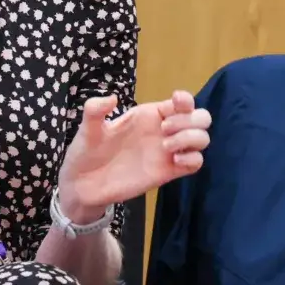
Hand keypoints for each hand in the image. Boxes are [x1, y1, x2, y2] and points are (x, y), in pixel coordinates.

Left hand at [59, 90, 211, 215]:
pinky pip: (196, 163)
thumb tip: (112, 98)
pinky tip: (174, 161)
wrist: (82, 186)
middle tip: (165, 131)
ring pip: (201, 139)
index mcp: (148, 115)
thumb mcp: (87, 128)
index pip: (181, 102)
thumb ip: (95, 110)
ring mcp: (168, 153)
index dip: (186, 100)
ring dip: (191, 139)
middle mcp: (163, 131)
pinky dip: (192, 159)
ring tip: (167, 148)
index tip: (175, 103)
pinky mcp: (169, 172)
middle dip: (190, 121)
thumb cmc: (85, 153)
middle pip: (200, 118)